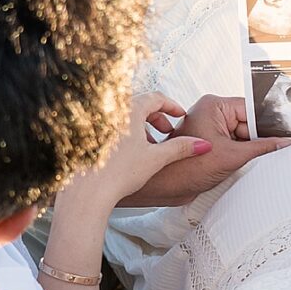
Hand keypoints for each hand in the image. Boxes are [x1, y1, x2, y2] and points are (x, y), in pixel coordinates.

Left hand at [61, 93, 214, 218]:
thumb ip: (181, 148)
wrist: (87, 191)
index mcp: (130, 109)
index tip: (180, 116)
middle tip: (168, 132)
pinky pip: (112, 126)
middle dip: (158, 118)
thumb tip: (203, 145)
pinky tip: (129, 153)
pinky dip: (125, 133)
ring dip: (141, 126)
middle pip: (140, 105)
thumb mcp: (156, 159)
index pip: (156, 97)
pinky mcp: (89, 135)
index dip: (172, 106)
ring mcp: (98, 122)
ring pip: (126, 116)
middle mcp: (112, 110)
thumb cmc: (119, 173)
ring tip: (149, 146)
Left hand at [112, 93, 282, 206]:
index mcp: (214, 105)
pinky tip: (242, 165)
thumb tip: (286, 143)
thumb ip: (262, 148)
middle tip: (272, 152)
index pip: (252, 109)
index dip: (269, 123)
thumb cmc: (185, 169)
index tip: (286, 134)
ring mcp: (210, 128)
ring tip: (248, 160)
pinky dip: (240, 156)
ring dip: (248, 150)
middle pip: (248, 123)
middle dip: (258, 139)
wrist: (163, 189)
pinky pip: (233, 146)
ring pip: (242, 136)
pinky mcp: (209, 144)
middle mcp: (211, 113)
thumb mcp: (232, 157)